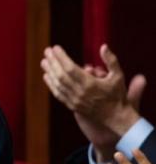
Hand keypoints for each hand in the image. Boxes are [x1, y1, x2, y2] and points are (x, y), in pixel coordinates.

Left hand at [41, 44, 144, 161]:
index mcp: (90, 84)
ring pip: (58, 84)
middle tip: (46, 51)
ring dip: (49, 72)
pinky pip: (58, 94)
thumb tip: (103, 46)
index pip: (71, 68)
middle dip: (53, 62)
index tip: (55, 48)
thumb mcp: (118, 76)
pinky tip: (46, 76)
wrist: (115, 117)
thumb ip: (111, 60)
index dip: (61, 57)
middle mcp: (80, 92)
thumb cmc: (117, 95)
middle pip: (61, 75)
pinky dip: (51, 84)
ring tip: (44, 61)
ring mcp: (74, 100)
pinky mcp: (71, 105)